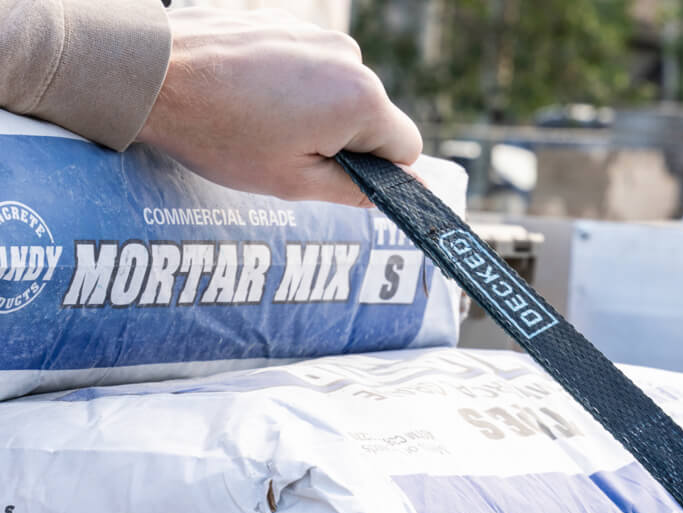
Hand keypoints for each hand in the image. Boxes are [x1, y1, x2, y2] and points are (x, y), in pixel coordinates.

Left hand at [137, 7, 420, 205]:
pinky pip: (309, 67)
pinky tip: (250, 100)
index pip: (406, 148)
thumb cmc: (222, 136)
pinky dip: (292, 88)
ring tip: (264, 127)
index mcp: (361, 100)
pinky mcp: (285, 21)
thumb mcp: (295, 183)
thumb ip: (356, 189)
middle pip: (374, 117)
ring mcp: (316, 33)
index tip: (342, 180)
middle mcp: (349, 58)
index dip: (382, 173)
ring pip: (340, 91)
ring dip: (317, 115)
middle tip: (289, 156)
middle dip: (344, 142)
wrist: (151, 77)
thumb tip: (399, 194)